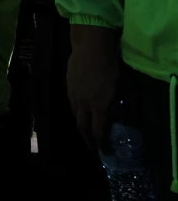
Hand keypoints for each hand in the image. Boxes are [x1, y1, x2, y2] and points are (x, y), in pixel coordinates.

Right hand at [67, 25, 120, 150]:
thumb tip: (131, 122)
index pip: (98, 132)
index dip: (101, 144)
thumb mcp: (127, 89)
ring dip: (82, 126)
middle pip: (82, 128)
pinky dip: (78, 112)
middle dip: (88, 141)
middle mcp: (83, 105)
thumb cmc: (112, 68)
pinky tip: (83, 109)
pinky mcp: (68, 86)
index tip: (105, 151)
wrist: (90, 49)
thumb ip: (129, 107)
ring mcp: (73, 95)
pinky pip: (72, 104)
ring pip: (76, 116)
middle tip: (93, 148)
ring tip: (88, 130)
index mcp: (99, 107)